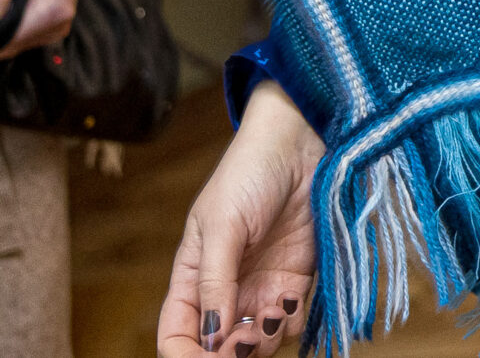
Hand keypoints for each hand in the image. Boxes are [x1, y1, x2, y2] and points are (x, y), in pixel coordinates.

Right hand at [160, 84, 323, 355]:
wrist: (302, 143)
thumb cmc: (249, 173)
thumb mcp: (221, 224)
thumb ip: (213, 281)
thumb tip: (211, 335)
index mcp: (192, 278)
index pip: (178, 334)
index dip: (187, 356)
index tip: (210, 356)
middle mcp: (226, 290)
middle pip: (218, 347)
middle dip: (231, 353)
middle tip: (248, 336)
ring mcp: (262, 286)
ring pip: (257, 341)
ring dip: (264, 341)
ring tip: (274, 310)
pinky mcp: (297, 279)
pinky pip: (291, 322)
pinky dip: (292, 323)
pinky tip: (293, 299)